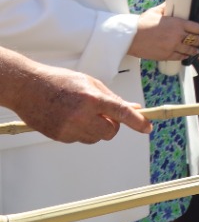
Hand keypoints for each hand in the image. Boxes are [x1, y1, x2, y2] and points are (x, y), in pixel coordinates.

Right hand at [10, 61, 149, 142]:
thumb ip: (112, 97)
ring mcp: (69, 128)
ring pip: (96, 138)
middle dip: (112, 125)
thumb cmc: (59, 81)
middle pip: (110, 132)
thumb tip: (134, 108)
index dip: (138, 122)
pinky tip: (70, 117)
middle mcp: (82, 116)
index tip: (148, 128)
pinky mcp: (60, 137)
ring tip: (82, 112)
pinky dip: (81, 131)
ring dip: (97, 129)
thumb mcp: (90, 83)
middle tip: (104, 114)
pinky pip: (80, 139)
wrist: (28, 88)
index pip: (122, 113)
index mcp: (92, 98)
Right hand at [128, 5, 198, 61]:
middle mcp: (178, 35)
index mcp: (177, 23)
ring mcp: (173, 46)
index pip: (196, 27)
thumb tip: (172, 1)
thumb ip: (166, 7)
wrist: (131, 37)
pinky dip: (184, 56)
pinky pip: (180, 57)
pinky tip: (185, 55)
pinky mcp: (166, 55)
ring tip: (196, 49)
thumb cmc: (142, 23)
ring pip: (189, 49)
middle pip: (195, 39)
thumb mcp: (156, 11)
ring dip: (194, 49)